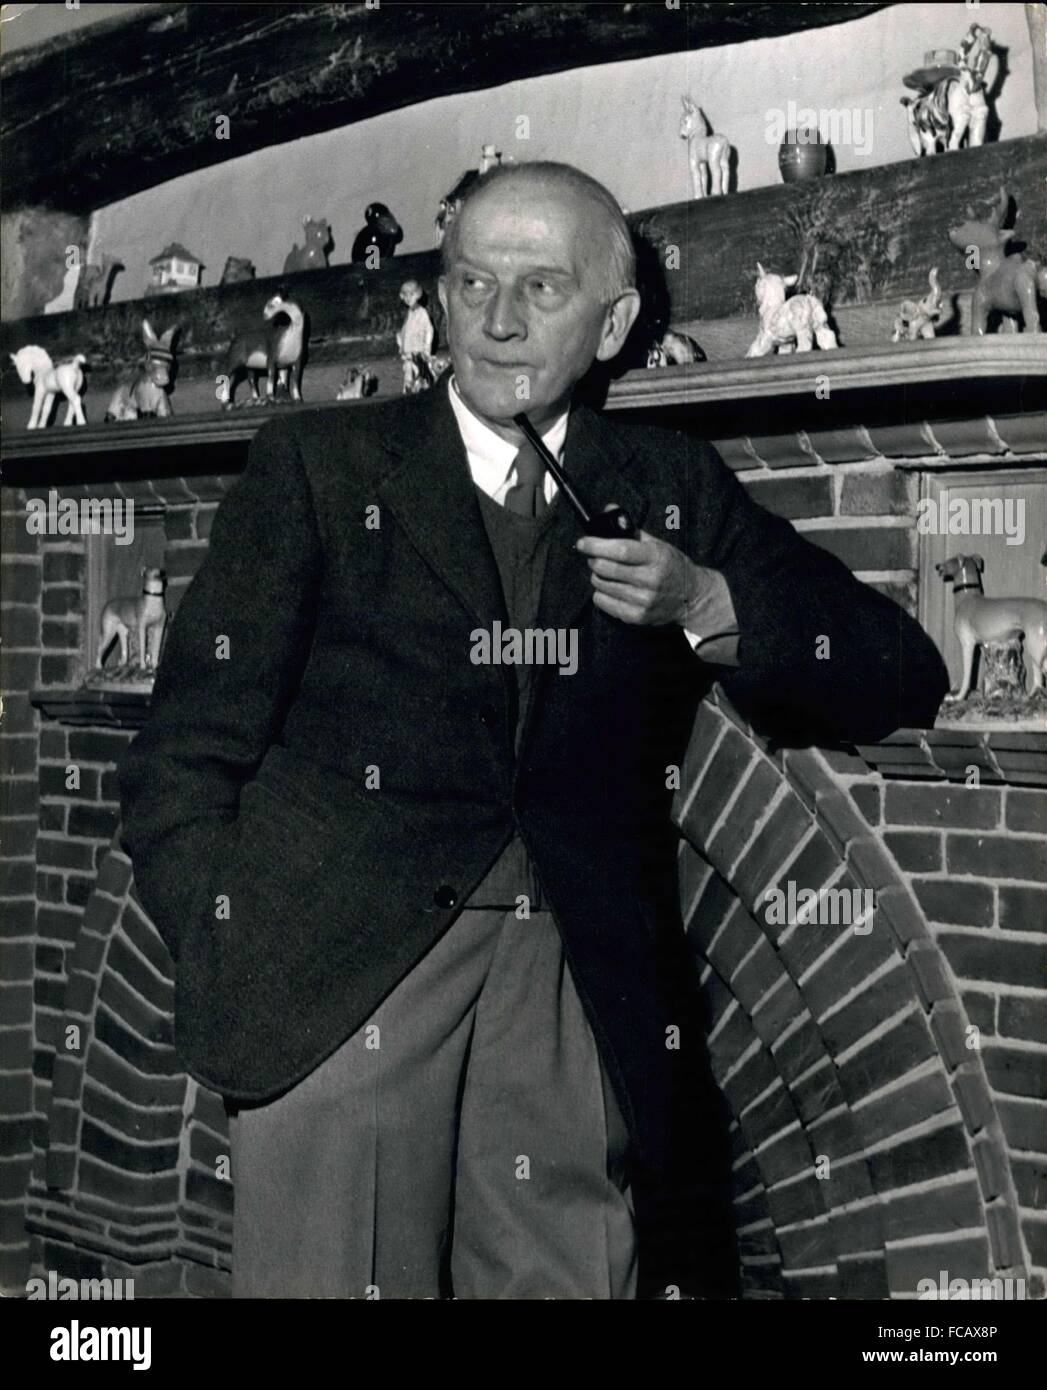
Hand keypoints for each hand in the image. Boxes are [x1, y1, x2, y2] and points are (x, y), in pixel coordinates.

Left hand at [575, 512, 717, 627]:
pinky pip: (603, 603)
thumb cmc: (670, 566)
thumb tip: (608, 510)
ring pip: (601, 585)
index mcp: (656, 557)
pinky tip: (610, 588)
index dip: (596, 545)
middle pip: (606, 569)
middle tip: (595, 557)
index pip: (620, 550)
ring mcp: (643, 601)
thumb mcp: (657, 544)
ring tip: (606, 573)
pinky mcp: (636, 617)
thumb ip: (631, 529)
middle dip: (594, 560)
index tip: (582, 543)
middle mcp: (650, 580)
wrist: (691, 597)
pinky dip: (600, 593)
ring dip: (597, 576)